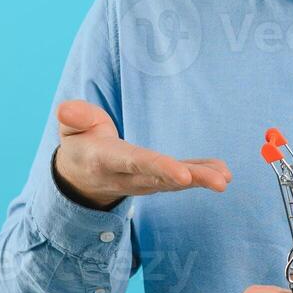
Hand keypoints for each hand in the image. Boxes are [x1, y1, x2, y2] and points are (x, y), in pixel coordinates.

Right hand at [52, 99, 231, 209]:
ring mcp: (143, 182)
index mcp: (105, 160)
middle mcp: (127, 177)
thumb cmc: (81, 143)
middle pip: (161, 178)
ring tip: (226, 177)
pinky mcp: (157, 181)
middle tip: (220, 182)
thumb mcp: (70, 128)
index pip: (135, 162)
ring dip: (202, 179)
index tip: (182, 174)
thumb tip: (66, 109)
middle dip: (191, 179)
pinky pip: (181, 179)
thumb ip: (73, 117)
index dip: (158, 167)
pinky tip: (223, 172)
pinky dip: (202, 175)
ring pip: (174, 183)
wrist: (80, 176)